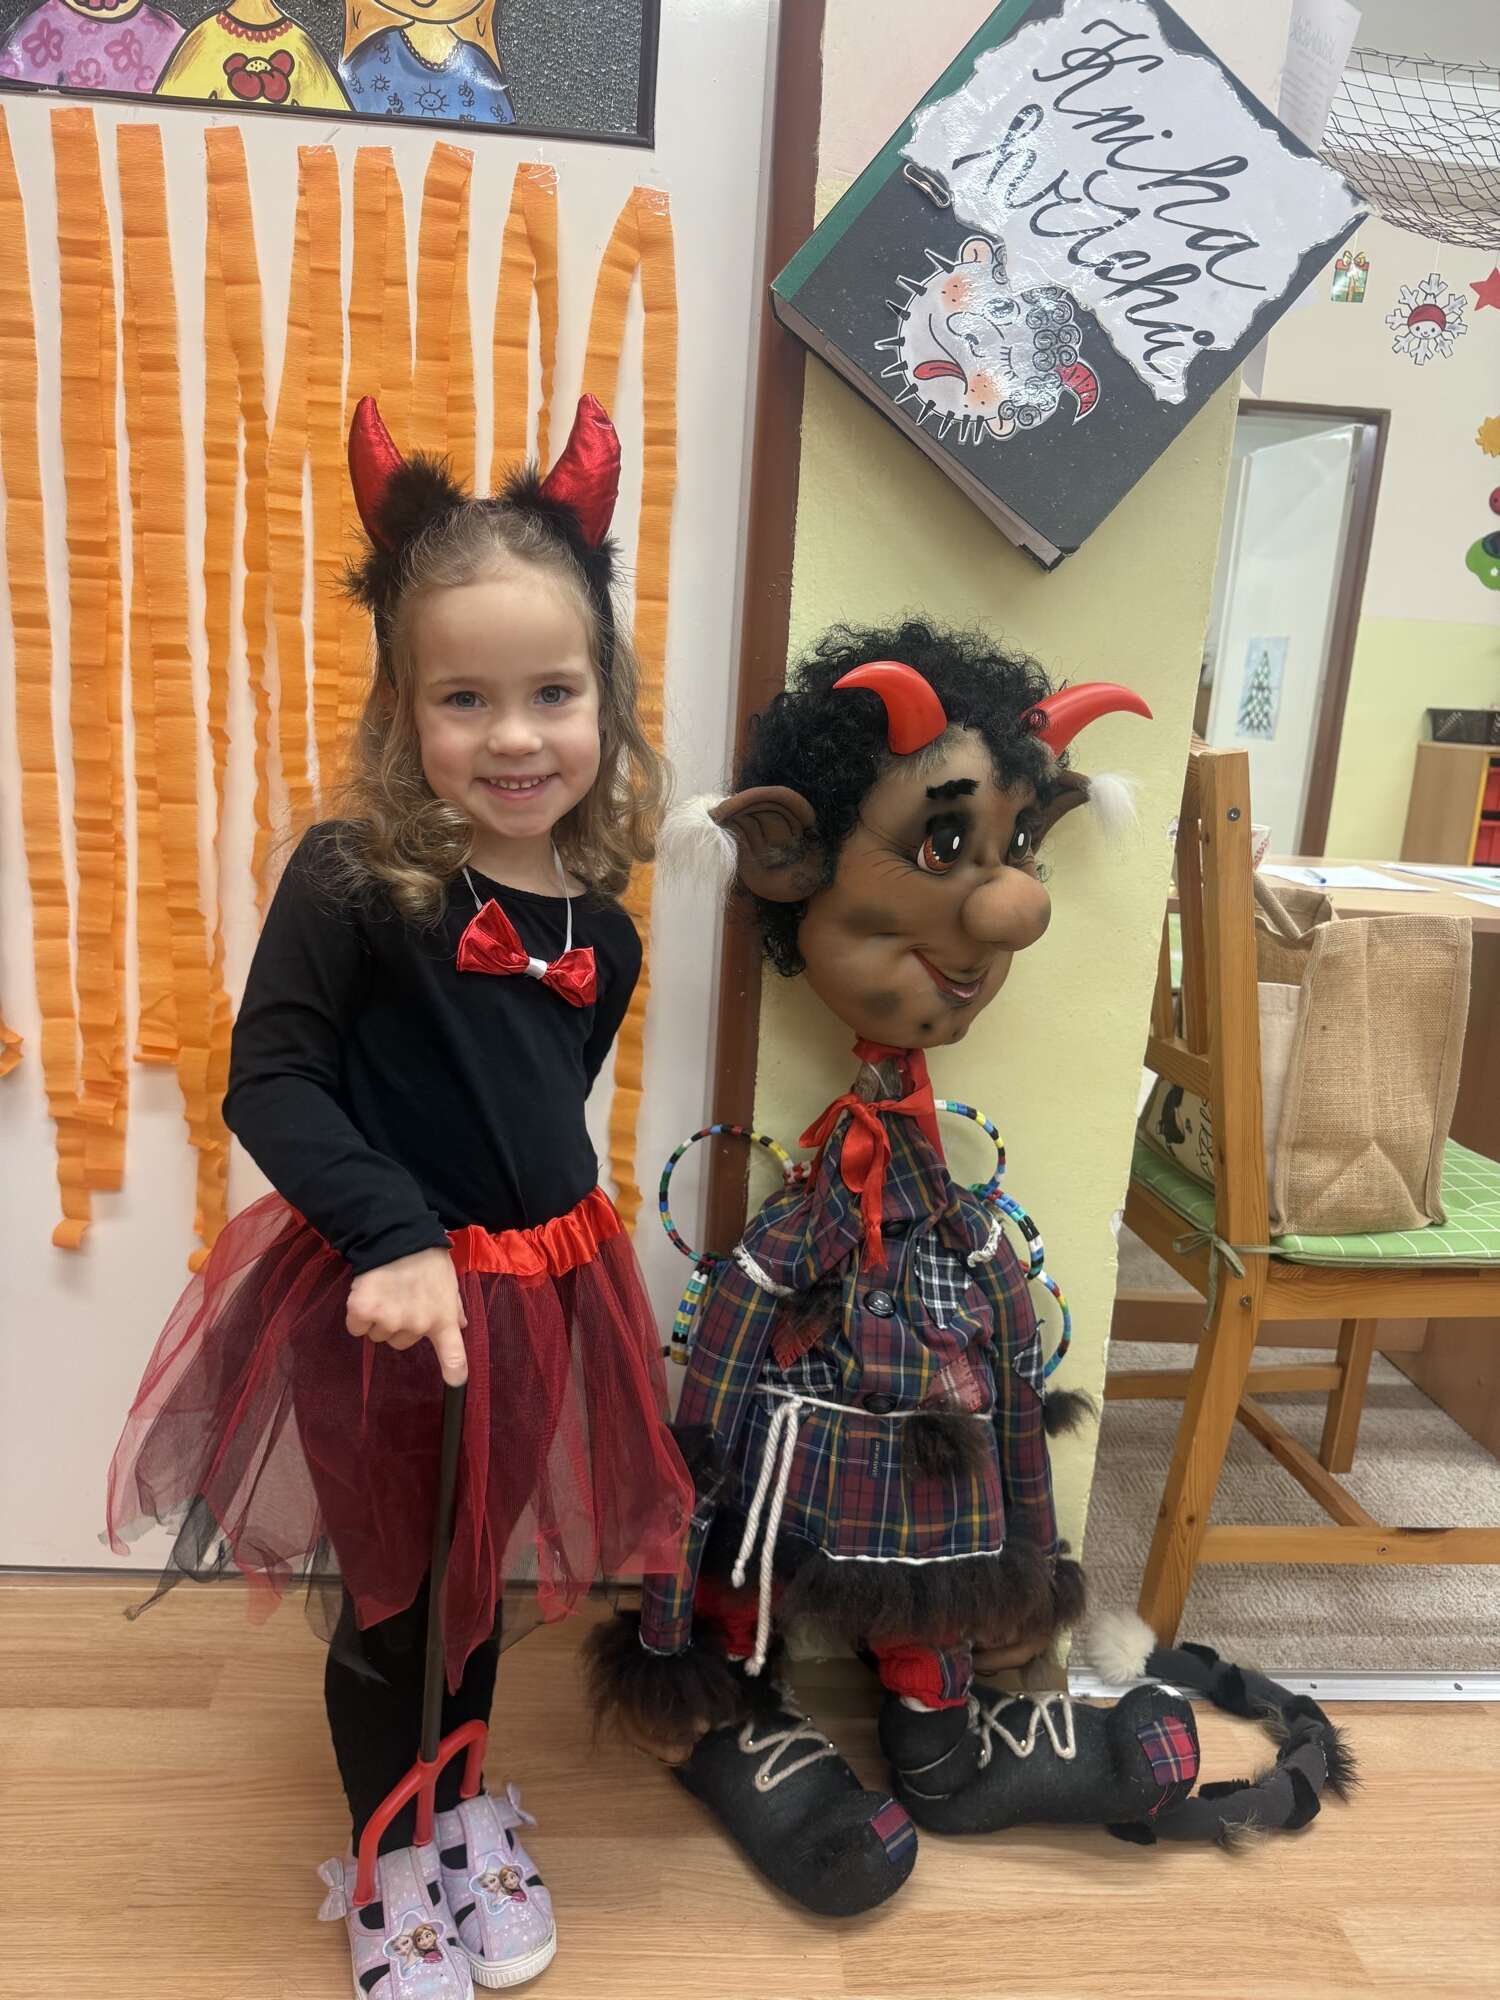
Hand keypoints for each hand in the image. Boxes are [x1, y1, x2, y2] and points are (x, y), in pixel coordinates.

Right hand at [345, 1247, 468, 1384]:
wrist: (396, 1236)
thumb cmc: (426, 1258)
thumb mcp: (448, 1281)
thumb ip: (453, 1306)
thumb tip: (460, 1325)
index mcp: (443, 1318)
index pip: (453, 1355)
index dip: (454, 1372)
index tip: (456, 1383)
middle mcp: (418, 1325)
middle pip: (401, 1342)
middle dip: (398, 1323)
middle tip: (400, 1296)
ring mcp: (390, 1321)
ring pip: (378, 1335)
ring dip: (378, 1317)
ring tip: (385, 1290)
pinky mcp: (364, 1312)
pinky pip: (357, 1328)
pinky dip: (358, 1315)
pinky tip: (367, 1293)